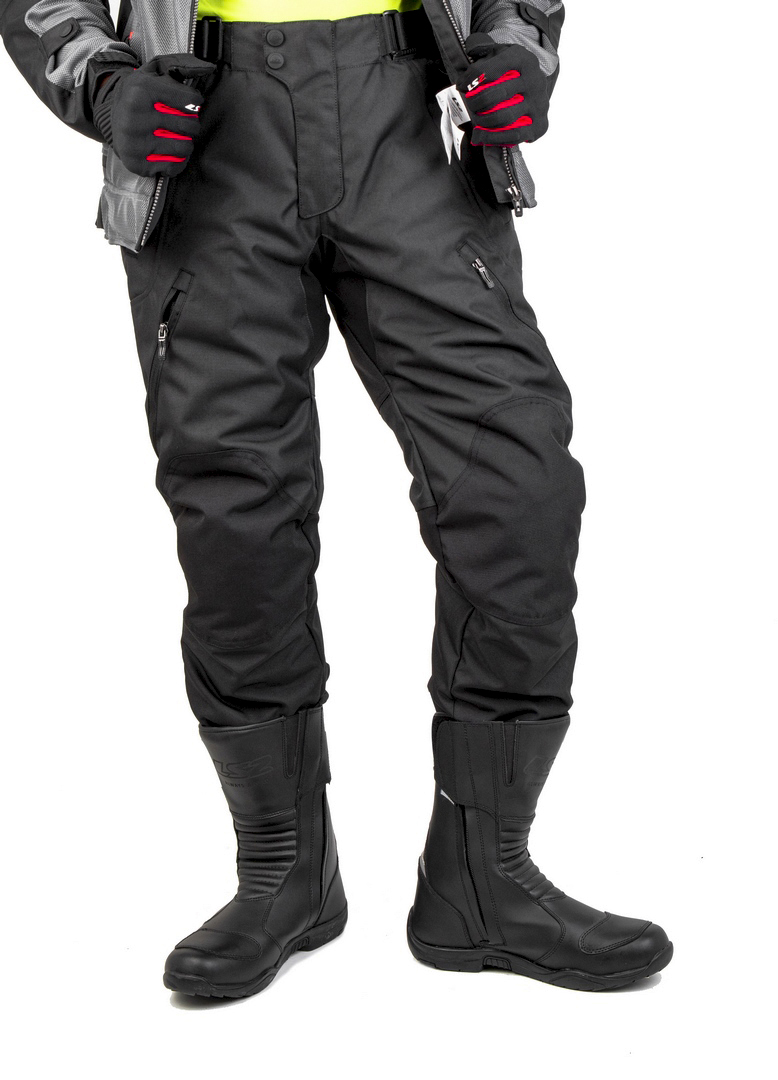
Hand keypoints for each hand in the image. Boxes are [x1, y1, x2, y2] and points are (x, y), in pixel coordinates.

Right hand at [92, 54, 215, 176]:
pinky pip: (174, 167)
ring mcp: (134, 143)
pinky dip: (177, 161)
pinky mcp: (137, 163)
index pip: (191, 99)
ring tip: (175, 136)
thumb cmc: (140, 93)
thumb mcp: (155, 71)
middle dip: (192, 124)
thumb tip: (209, 67)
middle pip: (190, 126)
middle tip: (183, 122)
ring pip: (185, 148)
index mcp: (141, 91)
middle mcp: (135, 118)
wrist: (111, 117)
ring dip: (186, 143)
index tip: (189, 102)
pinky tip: (169, 151)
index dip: (195, 101)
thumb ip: (182, 65)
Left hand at [457, 34, 549, 146]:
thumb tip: (469, 56)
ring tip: (475, 122)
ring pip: (503, 118)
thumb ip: (481, 49)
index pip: (489, 70)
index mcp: (523, 59)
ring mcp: (539, 103)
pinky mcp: (540, 124)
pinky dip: (494, 139)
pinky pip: (514, 136)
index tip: (461, 86)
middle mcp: (534, 80)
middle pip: (495, 95)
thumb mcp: (498, 53)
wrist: (534, 86)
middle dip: (475, 103)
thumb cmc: (509, 70)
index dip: (470, 79)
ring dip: (482, 123)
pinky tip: (481, 137)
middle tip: (469, 106)